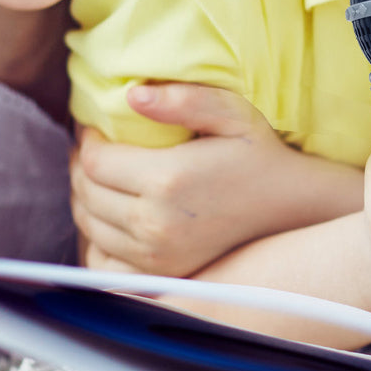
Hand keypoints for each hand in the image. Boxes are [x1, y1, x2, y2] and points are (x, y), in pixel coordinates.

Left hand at [71, 83, 360, 276]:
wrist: (288, 206)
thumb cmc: (258, 154)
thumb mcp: (231, 113)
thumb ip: (183, 100)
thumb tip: (131, 96)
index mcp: (167, 180)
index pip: (96, 162)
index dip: (87, 142)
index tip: (96, 128)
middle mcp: (155, 223)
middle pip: (86, 195)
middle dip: (82, 167)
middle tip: (94, 148)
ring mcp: (156, 255)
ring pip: (90, 227)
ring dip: (86, 199)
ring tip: (101, 176)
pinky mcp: (161, 274)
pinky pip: (104, 263)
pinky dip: (96, 240)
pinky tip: (110, 216)